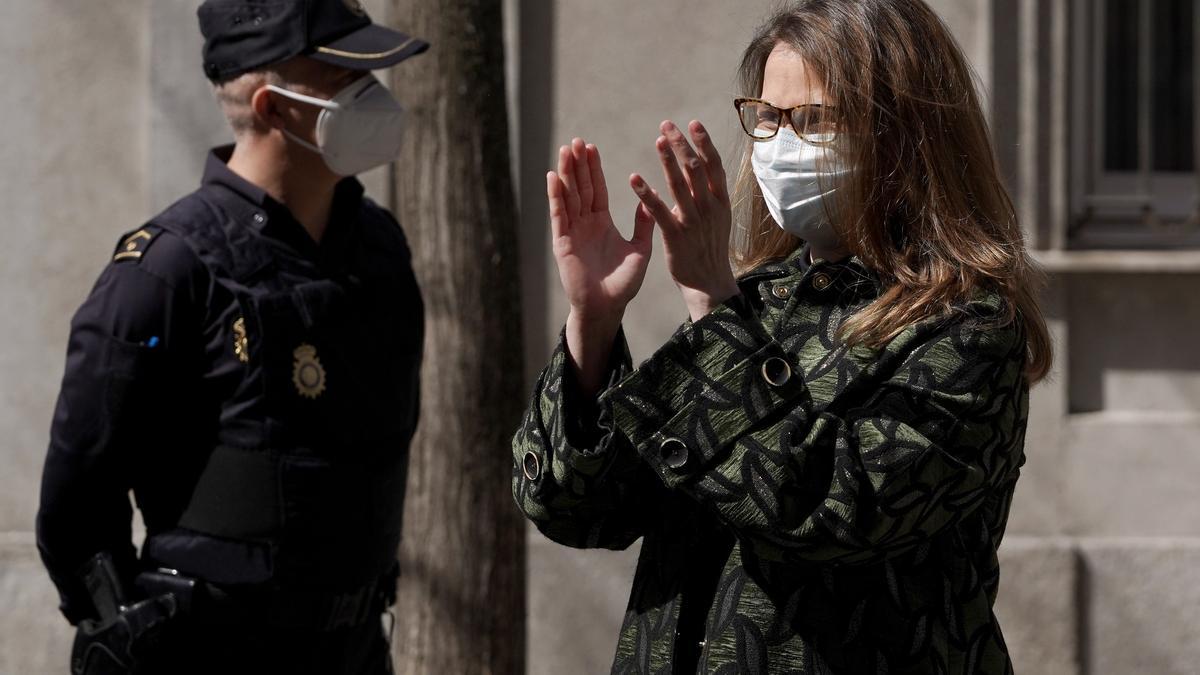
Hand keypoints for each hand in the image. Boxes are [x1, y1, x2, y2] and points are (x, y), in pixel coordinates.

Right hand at [549, 138, 653, 395]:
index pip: (597, 190)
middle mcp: (585, 224)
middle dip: (578, 165)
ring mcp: (572, 232)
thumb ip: (643, 226)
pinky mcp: (562, 243)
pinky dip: (555, 196)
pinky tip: (553, 177)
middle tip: (576, 141)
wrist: (607, 307)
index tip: (591, 147)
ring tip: (565, 151)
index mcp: (602, 223)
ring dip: (566, 174)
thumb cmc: (623, 284)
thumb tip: (652, 200)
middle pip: (580, 188)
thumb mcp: (640, 250)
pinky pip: (559, 215)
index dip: (593, 169)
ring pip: (568, 197)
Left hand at [630, 120, 738, 321]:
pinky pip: (659, 210)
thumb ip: (706, 194)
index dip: (704, 143)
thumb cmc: (709, 248)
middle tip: (667, 124)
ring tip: (658, 140)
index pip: (714, 165)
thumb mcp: (715, 218)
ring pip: (680, 185)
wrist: (708, 282)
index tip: (693, 123)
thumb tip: (694, 168)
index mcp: (720, 201)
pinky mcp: (676, 235)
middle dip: (682, 144)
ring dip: (668, 160)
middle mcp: (709, 207)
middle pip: (696, 169)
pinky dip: (646, 193)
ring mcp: (693, 221)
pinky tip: (634, 179)